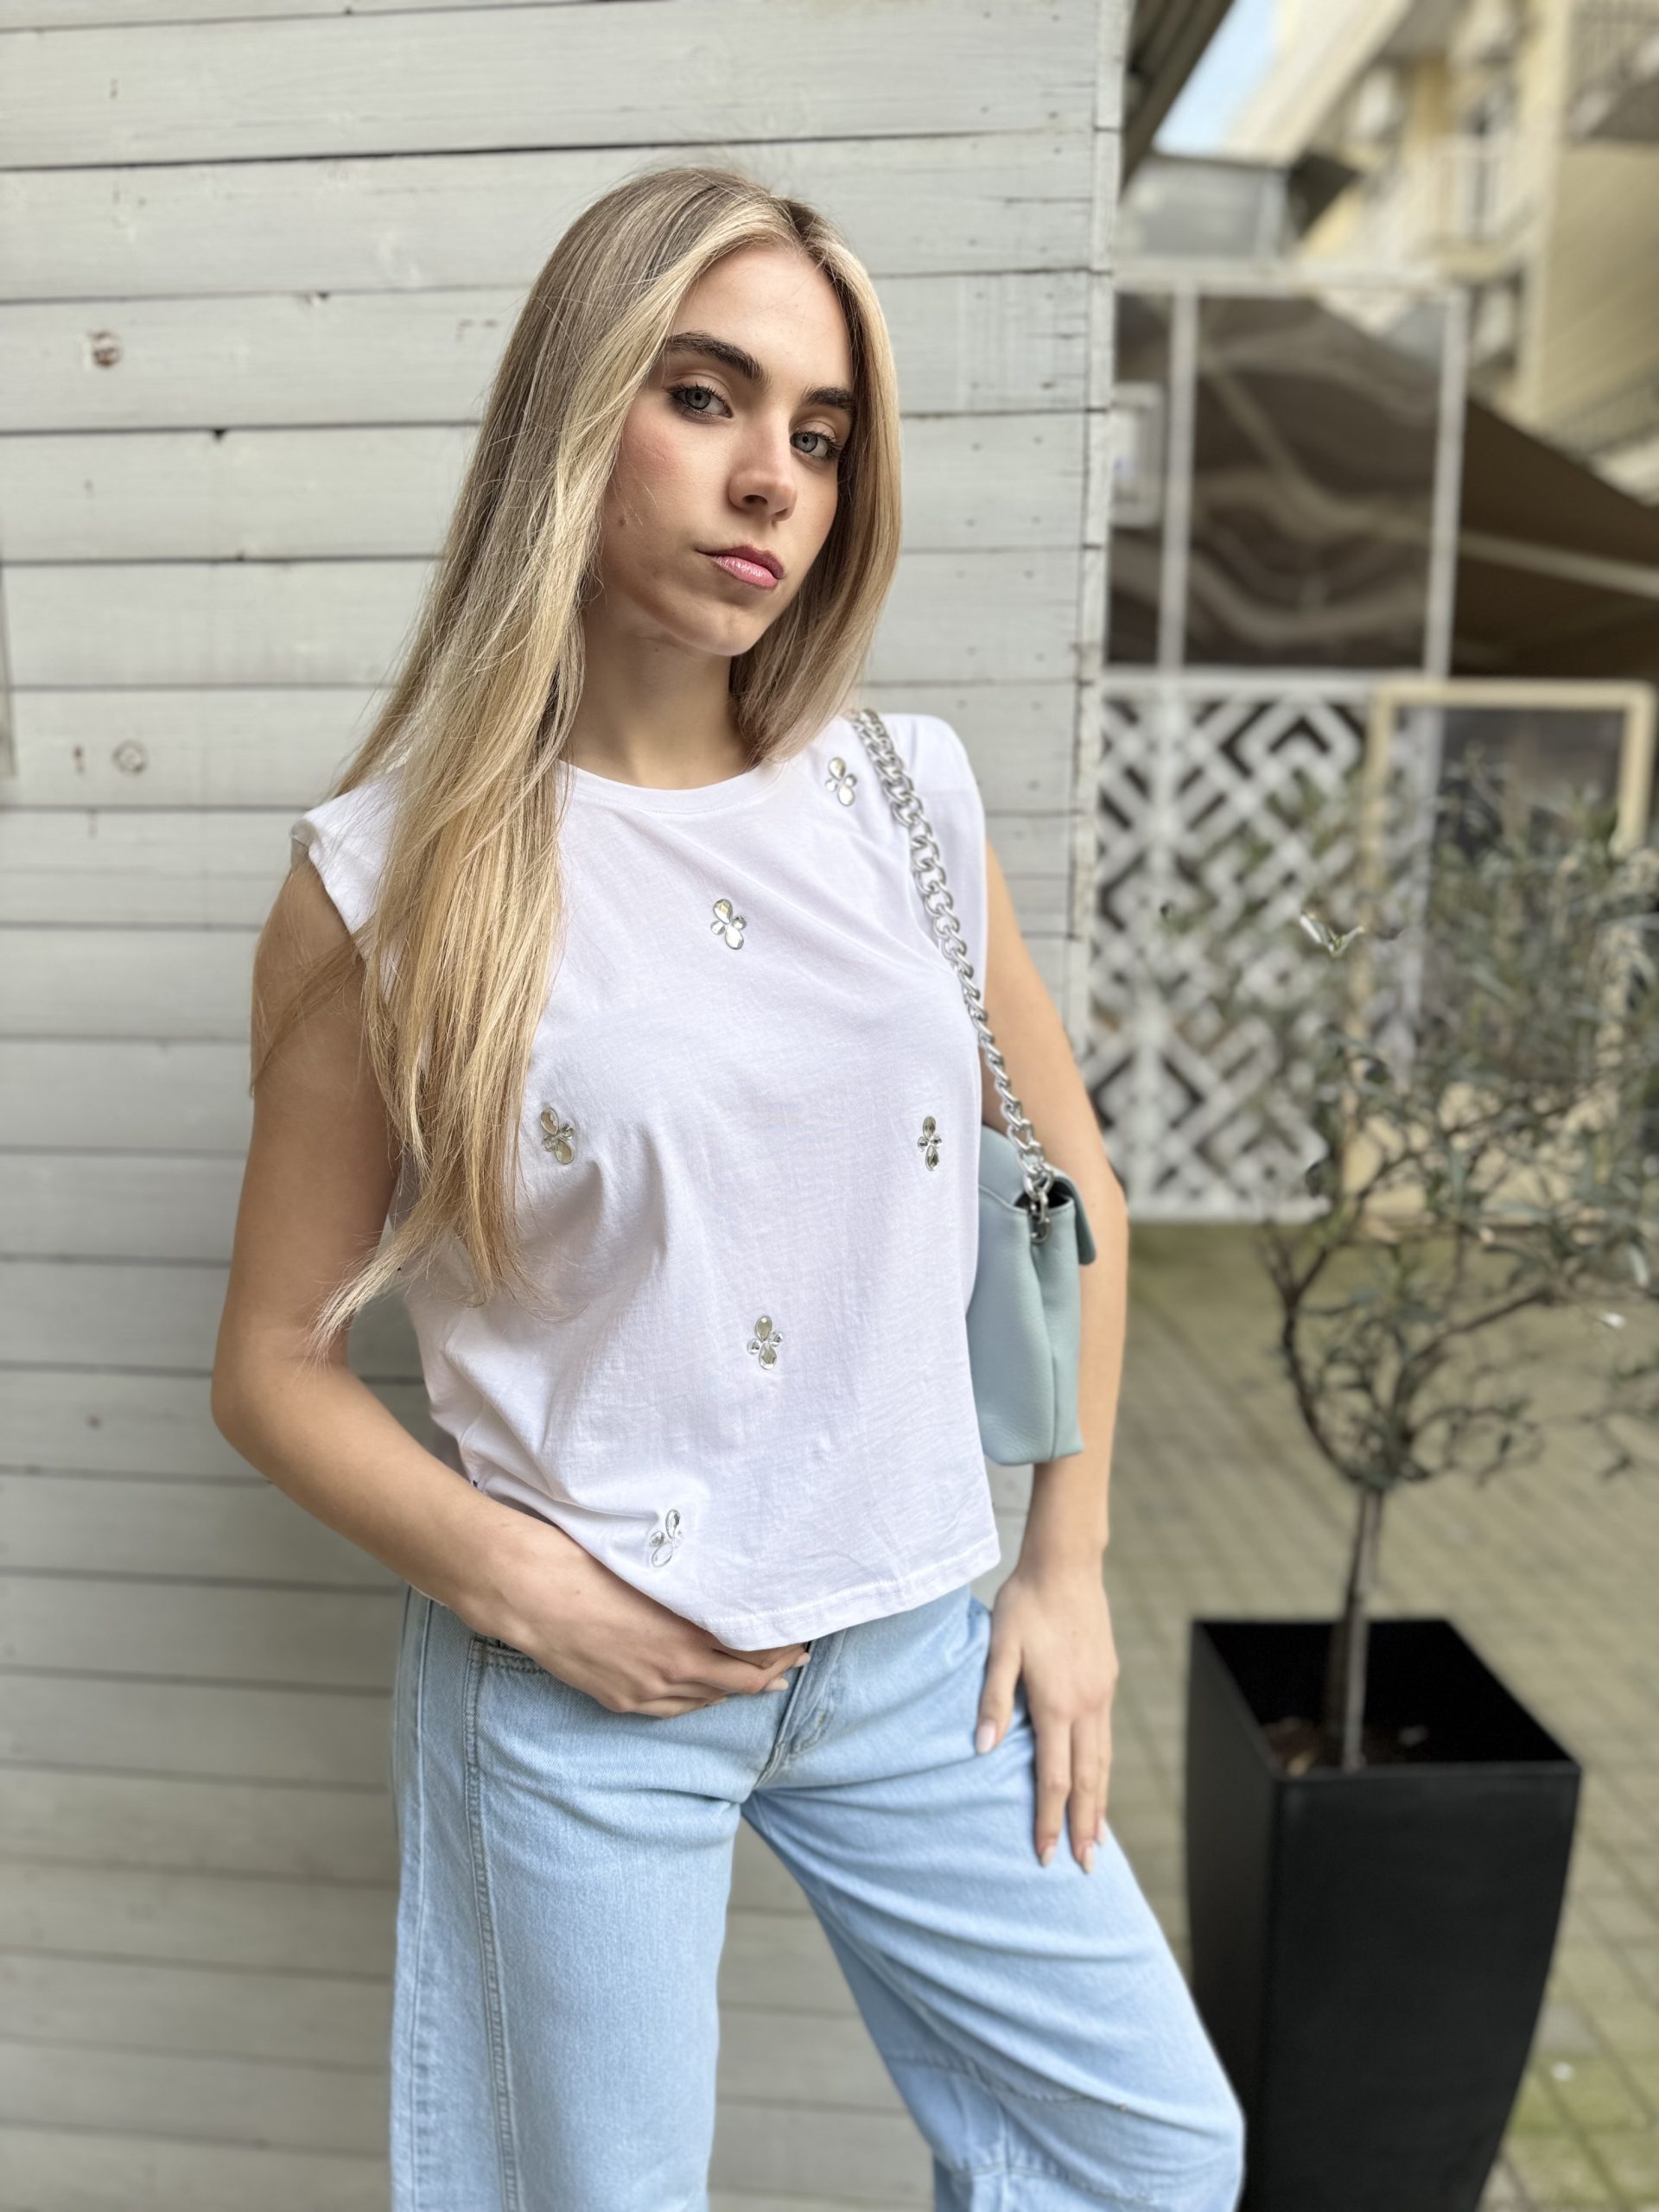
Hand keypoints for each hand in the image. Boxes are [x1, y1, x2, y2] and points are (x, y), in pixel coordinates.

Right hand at [472, 1511, 808, 1715]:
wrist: (530, 1593)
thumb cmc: (588, 1565)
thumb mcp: (654, 1572)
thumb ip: (693, 1591)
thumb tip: (724, 1590)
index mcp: (688, 1633)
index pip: (755, 1650)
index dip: (783, 1646)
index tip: (800, 1634)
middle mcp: (674, 1670)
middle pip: (743, 1681)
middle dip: (775, 1671)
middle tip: (797, 1659)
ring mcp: (645, 1691)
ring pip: (708, 1699)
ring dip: (738, 1687)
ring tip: (763, 1678)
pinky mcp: (620, 1701)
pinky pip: (673, 1710)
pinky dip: (699, 1700)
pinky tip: (707, 1693)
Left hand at [975, 1563, 1117, 1868]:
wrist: (1067, 1565)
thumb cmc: (1025, 1603)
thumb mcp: (999, 1646)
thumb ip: (992, 1698)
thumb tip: (981, 1748)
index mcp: (1058, 1703)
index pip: (1055, 1778)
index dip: (1050, 1820)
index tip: (1046, 1855)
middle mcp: (1087, 1706)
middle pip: (1088, 1781)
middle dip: (1085, 1827)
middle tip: (1085, 1867)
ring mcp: (1102, 1694)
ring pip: (1103, 1762)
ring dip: (1101, 1804)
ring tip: (1098, 1838)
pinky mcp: (1107, 1680)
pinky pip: (1106, 1739)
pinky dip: (1103, 1770)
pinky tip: (1098, 1779)